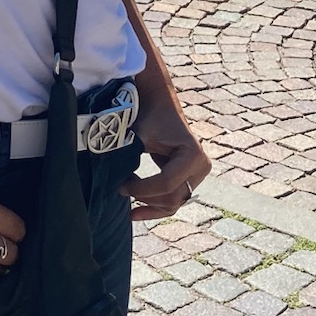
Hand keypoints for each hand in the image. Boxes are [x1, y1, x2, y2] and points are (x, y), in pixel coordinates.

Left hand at [121, 95, 211, 220]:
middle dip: (144, 197)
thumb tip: (114, 186)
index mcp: (193, 154)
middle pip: (171, 197)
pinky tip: (134, 212)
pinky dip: (154, 207)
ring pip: (172, 203)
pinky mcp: (190, 179)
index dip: (140, 189)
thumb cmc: (149, 117)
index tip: (120, 185)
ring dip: (148, 203)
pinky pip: (174, 200)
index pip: (166, 184)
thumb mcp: (140, 137)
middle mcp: (201, 167)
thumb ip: (130, 161)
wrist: (159, 103)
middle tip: (121, 188)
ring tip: (126, 191)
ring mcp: (197, 175)